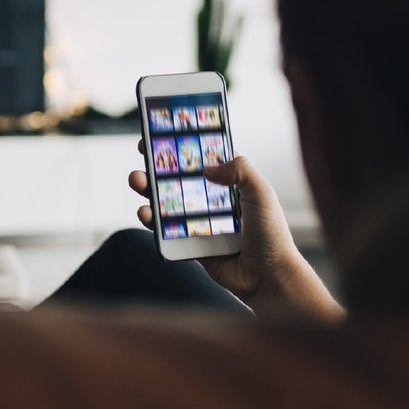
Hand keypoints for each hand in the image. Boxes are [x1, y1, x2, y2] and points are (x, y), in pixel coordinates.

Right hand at [129, 142, 343, 320]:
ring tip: (137, 181)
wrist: (268, 278)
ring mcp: (199, 221)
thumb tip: (206, 166)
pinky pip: (165, 229)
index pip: (203, 156)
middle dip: (158, 163)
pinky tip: (144, 213)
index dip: (184, 143)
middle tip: (144, 152)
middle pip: (179, 176)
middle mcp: (212, 199)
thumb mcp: (261, 193)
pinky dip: (151, 220)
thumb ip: (240, 171)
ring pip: (167, 200)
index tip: (164, 131)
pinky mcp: (190, 242)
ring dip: (148, 189)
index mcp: (231, 183)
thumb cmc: (272, 235)